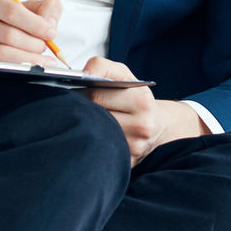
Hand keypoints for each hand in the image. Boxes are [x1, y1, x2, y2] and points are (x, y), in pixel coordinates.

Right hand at [0, 0, 61, 63]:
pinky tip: (33, 66)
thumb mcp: (30, 7)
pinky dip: (20, 67)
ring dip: (28, 57)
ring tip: (42, 58)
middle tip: (45, 46)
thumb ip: (47, 8)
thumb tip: (50, 24)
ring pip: (3, 53)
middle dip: (34, 43)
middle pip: (9, 35)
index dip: (35, 24)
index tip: (51, 33)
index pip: (13, 12)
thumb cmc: (9, 20)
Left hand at [84, 56, 209, 165]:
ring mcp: (135, 147)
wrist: (157, 125)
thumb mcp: (122, 74)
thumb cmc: (134, 97)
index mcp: (141, 100)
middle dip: (80, 111)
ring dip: (84, 128)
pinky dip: (92, 145)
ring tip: (84, 121)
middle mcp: (142, 125)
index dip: (80, 92)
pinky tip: (93, 138)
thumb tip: (82, 75)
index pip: (97, 95)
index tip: (74, 92)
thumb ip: (101, 66)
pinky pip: (100, 154)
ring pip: (94, 136)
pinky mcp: (128, 164)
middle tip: (74, 107)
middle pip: (94, 117)